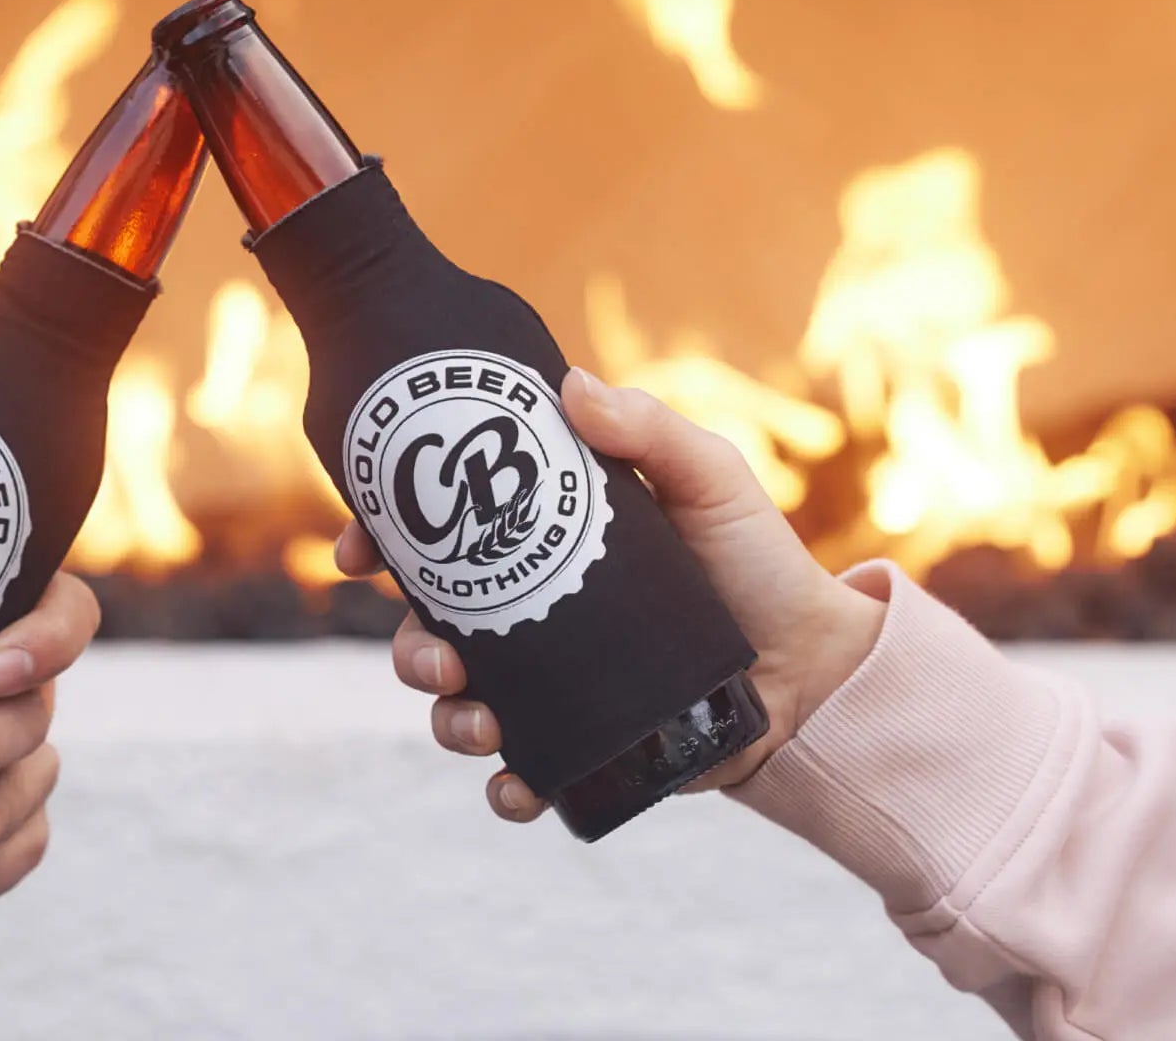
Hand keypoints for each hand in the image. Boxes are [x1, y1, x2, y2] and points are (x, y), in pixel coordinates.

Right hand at [336, 368, 886, 821]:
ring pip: (460, 705)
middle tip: (433, 656)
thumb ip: (649, 432)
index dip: (381, 542)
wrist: (818, 670)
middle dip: (406, 649)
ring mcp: (552, 687)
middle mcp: (532, 616)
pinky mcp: (582, 748)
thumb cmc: (760, 563)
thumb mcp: (709, 480)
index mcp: (539, 547)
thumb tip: (570, 386)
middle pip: (431, 631)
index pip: (439, 541)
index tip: (357, 550)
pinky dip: (504, 788)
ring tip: (476, 723)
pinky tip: (511, 785)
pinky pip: (521, 775)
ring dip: (445, 718)